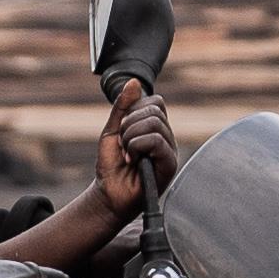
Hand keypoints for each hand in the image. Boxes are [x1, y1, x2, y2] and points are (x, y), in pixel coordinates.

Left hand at [95, 82, 176, 213]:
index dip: (134, 111)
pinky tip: (134, 162)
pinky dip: (137, 147)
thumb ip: (122, 107)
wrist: (108, 194)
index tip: (123, 131)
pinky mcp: (169, 165)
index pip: (156, 102)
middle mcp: (167, 138)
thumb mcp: (112, 131)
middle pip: (155, 111)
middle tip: (123, 145)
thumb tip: (134, 83)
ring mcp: (170, 151)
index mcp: (156, 129)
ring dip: (131, 138)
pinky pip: (156, 140)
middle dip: (129, 125)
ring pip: (154, 124)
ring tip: (128, 155)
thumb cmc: (111, 167)